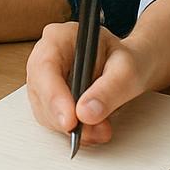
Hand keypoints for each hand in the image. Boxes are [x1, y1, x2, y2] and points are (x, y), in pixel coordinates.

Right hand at [26, 19, 154, 144]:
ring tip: (102, 129)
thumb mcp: (126, 70)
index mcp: (59, 37)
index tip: (70, 120)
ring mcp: (44, 79)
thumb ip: (109, 89)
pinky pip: (53, 121)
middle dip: (65, 117)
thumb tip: (86, 113)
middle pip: (41, 91)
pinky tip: (93, 129)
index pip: (46, 66)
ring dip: (71, 127)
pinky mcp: (49, 99)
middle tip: (94, 131)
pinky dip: (73, 131)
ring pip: (45, 111)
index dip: (54, 95)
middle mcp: (45, 56)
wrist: (128, 70)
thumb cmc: (125, 62)